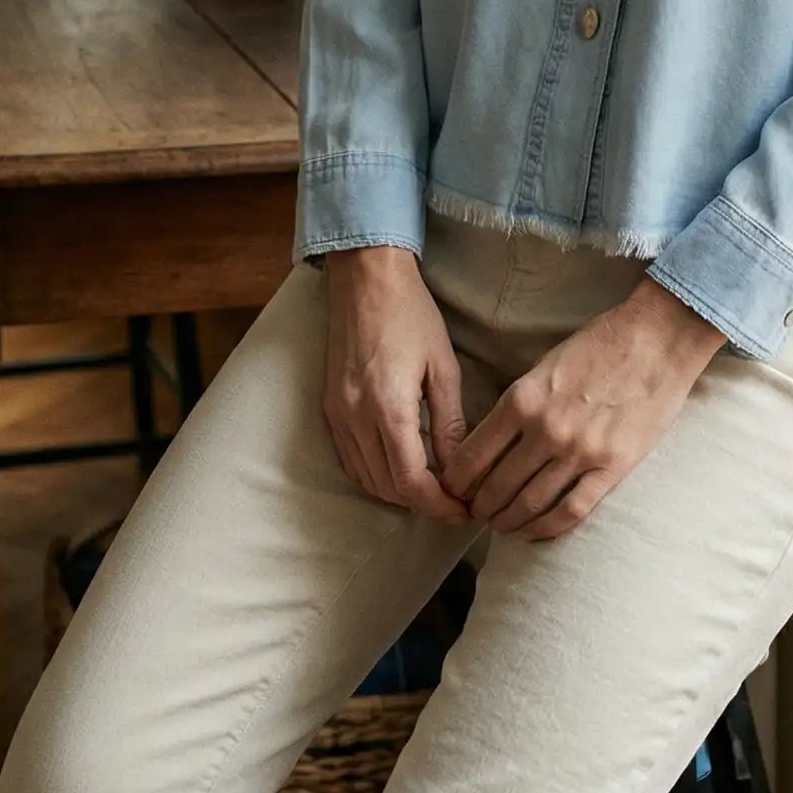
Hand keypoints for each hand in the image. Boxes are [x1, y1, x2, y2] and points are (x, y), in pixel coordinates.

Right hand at [320, 246, 472, 521]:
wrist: (365, 281)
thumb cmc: (411, 316)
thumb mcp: (442, 367)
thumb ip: (449, 423)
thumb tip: (460, 470)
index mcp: (389, 409)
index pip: (411, 483)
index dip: (439, 506)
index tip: (463, 511)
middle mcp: (356, 419)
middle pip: (388, 488)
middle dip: (423, 503)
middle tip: (456, 502)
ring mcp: (337, 415)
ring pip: (367, 479)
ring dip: (399, 492)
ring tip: (433, 489)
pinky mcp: (329, 409)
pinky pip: (350, 460)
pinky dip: (375, 475)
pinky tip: (399, 468)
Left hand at [439, 276, 725, 541]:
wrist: (656, 339)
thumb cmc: (599, 344)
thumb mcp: (544, 365)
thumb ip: (519, 403)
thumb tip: (493, 441)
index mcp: (522, 399)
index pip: (473, 455)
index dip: (458, 481)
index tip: (453, 491)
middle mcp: (545, 429)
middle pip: (497, 486)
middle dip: (480, 506)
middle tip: (475, 514)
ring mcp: (579, 451)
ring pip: (530, 503)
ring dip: (509, 521)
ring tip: (501, 526)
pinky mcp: (612, 467)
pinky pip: (571, 510)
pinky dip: (547, 527)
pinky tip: (534, 531)